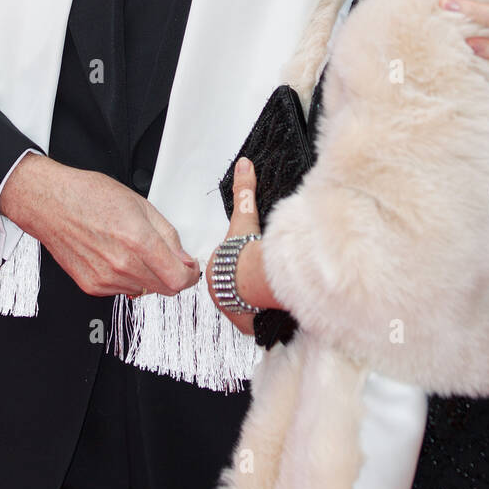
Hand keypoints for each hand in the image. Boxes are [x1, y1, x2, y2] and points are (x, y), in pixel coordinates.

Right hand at [1, 154, 200, 297]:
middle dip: (171, 274)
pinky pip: (123, 290)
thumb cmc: (89, 195)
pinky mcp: (92, 286)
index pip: (179, 279)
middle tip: (166, 257)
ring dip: (148, 276)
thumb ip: (167, 235)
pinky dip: (127, 278)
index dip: (190, 275)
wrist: (50, 203)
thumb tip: (183, 258)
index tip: (190, 267)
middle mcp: (122, 265)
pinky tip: (116, 256)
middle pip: (165, 289)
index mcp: (138, 241)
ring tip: (134, 250)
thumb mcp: (139, 204)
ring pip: (145, 290)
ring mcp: (105, 279)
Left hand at [206, 157, 262, 335]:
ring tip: (265, 296)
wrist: (252, 281)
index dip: (235, 265)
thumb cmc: (246, 252)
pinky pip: (255, 323)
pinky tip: (271, 312)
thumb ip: (244, 191)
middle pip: (232, 290)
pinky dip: (263, 319)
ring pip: (242, 309)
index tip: (246, 263)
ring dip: (253, 304)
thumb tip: (243, 164)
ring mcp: (233, 310)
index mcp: (216, 270)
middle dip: (242, 287)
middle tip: (256, 280)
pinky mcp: (248, 324)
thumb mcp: (244, 216)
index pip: (224, 269)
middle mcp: (221, 292)